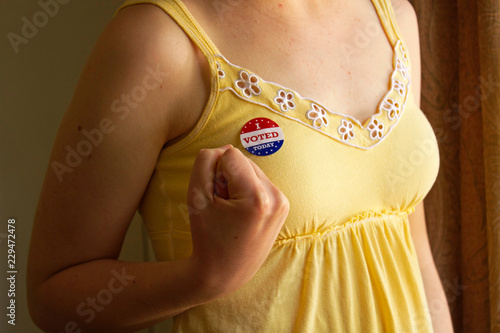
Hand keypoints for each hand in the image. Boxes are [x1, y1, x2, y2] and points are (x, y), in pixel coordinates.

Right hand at [186, 145, 288, 297]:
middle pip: (243, 161)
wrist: (225, 273)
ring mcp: (283, 202)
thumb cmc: (207, 237)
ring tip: (232, 212)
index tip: (215, 199)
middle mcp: (276, 197)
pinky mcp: (283, 206)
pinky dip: (247, 192)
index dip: (215, 172)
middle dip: (228, 178)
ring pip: (252, 170)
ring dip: (237, 184)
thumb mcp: (196, 197)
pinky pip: (260, 182)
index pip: (231, 155)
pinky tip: (241, 214)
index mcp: (257, 197)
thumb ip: (205, 162)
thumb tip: (225, 149)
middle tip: (222, 208)